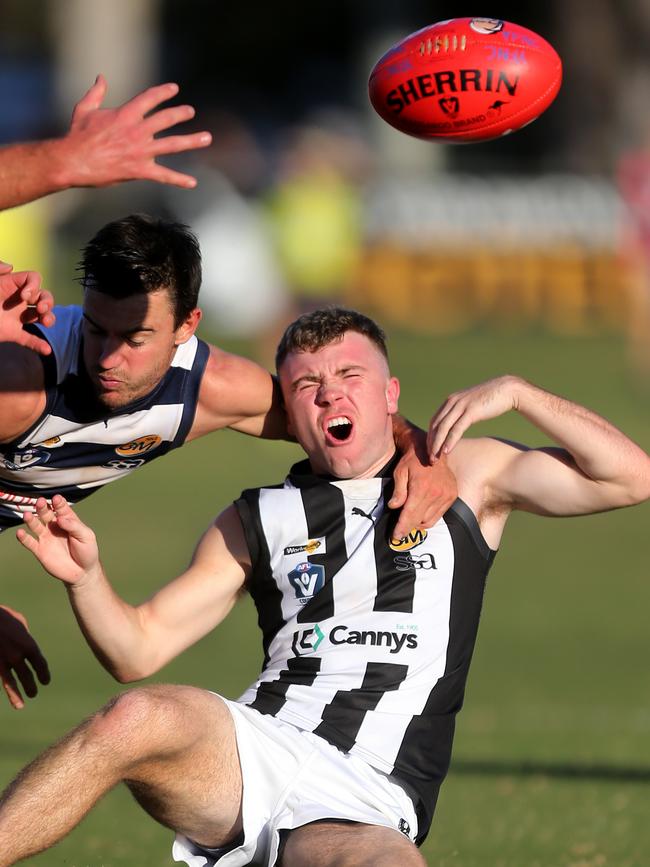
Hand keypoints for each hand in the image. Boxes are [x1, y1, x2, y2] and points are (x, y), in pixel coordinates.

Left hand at [0, 266, 54, 354]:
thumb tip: (12, 267)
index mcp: (11, 285)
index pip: (33, 280)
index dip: (34, 286)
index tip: (25, 297)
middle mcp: (16, 301)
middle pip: (43, 297)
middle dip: (48, 301)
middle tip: (41, 309)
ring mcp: (16, 318)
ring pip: (41, 316)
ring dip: (49, 318)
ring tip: (46, 322)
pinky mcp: (12, 334)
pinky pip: (29, 339)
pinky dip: (39, 345)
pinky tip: (46, 350)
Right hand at [0, 605, 49, 709]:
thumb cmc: (4, 616)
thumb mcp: (20, 622)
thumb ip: (25, 635)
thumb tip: (25, 644)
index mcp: (28, 645)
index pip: (40, 664)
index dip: (43, 674)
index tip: (45, 681)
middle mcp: (17, 656)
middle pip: (27, 676)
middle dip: (31, 686)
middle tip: (34, 693)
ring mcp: (2, 661)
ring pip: (10, 683)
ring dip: (16, 695)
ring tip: (21, 705)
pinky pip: (0, 677)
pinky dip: (5, 686)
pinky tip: (9, 693)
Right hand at [17, 496, 99, 583]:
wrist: (83, 572)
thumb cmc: (87, 551)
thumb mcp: (86, 536)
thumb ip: (74, 526)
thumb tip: (60, 518)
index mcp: (68, 520)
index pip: (61, 508)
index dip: (58, 503)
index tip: (56, 499)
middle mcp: (55, 527)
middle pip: (46, 514)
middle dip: (43, 507)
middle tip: (40, 502)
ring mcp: (47, 538)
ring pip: (36, 526)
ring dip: (31, 520)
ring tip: (27, 515)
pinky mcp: (40, 550)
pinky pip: (30, 542)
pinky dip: (24, 538)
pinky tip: (20, 533)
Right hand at [61, 75, 211, 188]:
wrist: (73, 160)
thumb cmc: (77, 135)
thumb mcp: (85, 109)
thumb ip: (96, 92)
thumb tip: (101, 77)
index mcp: (125, 114)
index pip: (150, 98)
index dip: (163, 92)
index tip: (174, 89)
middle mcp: (137, 130)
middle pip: (166, 119)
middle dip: (181, 113)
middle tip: (190, 111)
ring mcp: (140, 151)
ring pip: (172, 144)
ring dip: (191, 141)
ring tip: (207, 138)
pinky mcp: (139, 170)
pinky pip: (164, 176)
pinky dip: (179, 179)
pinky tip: (193, 182)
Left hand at [389, 437, 457, 539]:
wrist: (431, 449)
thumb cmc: (412, 461)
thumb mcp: (400, 472)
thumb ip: (398, 491)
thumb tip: (394, 507)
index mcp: (421, 488)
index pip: (410, 515)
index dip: (402, 528)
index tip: (396, 537)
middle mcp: (436, 493)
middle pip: (419, 520)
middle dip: (408, 527)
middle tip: (400, 530)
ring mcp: (446, 495)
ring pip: (430, 520)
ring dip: (418, 523)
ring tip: (410, 518)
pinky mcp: (452, 495)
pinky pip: (439, 515)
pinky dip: (429, 517)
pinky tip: (422, 512)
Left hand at [427, 375, 522, 455]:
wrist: (508, 390)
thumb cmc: (491, 400)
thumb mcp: (472, 405)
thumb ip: (462, 412)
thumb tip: (457, 425)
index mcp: (451, 401)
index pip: (434, 421)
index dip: (430, 437)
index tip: (430, 451)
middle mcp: (452, 402)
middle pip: (435, 426)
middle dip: (431, 443)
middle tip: (429, 459)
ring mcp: (461, 406)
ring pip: (443, 428)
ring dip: (437, 445)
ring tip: (435, 459)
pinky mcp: (471, 411)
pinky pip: (456, 429)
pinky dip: (450, 441)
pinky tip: (446, 451)